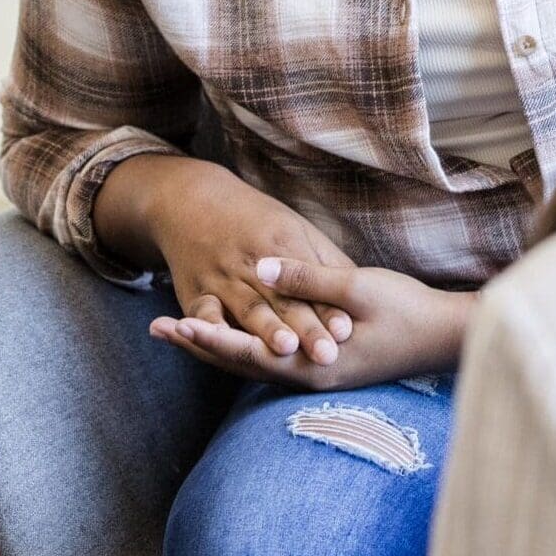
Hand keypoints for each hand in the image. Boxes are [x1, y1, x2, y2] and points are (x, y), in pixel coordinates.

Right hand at [132, 160, 358, 373]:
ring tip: (285, 351)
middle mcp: (254, 262)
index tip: (347, 331)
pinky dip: (209, 327)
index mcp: (284, 244)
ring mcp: (223, 277)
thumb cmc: (256, 221)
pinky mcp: (196, 291)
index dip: (329, 309)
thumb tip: (362, 291)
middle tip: (328, 355)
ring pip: (249, 308)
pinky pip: (203, 312)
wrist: (194, 200)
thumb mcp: (296, 229)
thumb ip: (325, 264)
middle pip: (285, 302)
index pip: (313, 285)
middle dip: (306, 329)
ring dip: (266, 330)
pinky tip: (219, 343)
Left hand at [153, 258, 474, 391]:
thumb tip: (260, 268)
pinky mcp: (327, 367)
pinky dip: (246, 350)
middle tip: (158, 329)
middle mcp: (309, 376)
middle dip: (200, 345)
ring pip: (255, 365)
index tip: (173, 324)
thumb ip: (307, 280)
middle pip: (241, 364)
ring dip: (218, 348)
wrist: (445, 337)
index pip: (246, 351)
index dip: (208, 336)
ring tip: (184, 333)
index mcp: (312, 362)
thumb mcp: (357, 287)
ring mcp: (318, 375)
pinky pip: (274, 362)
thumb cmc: (406, 310)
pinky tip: (235, 340)